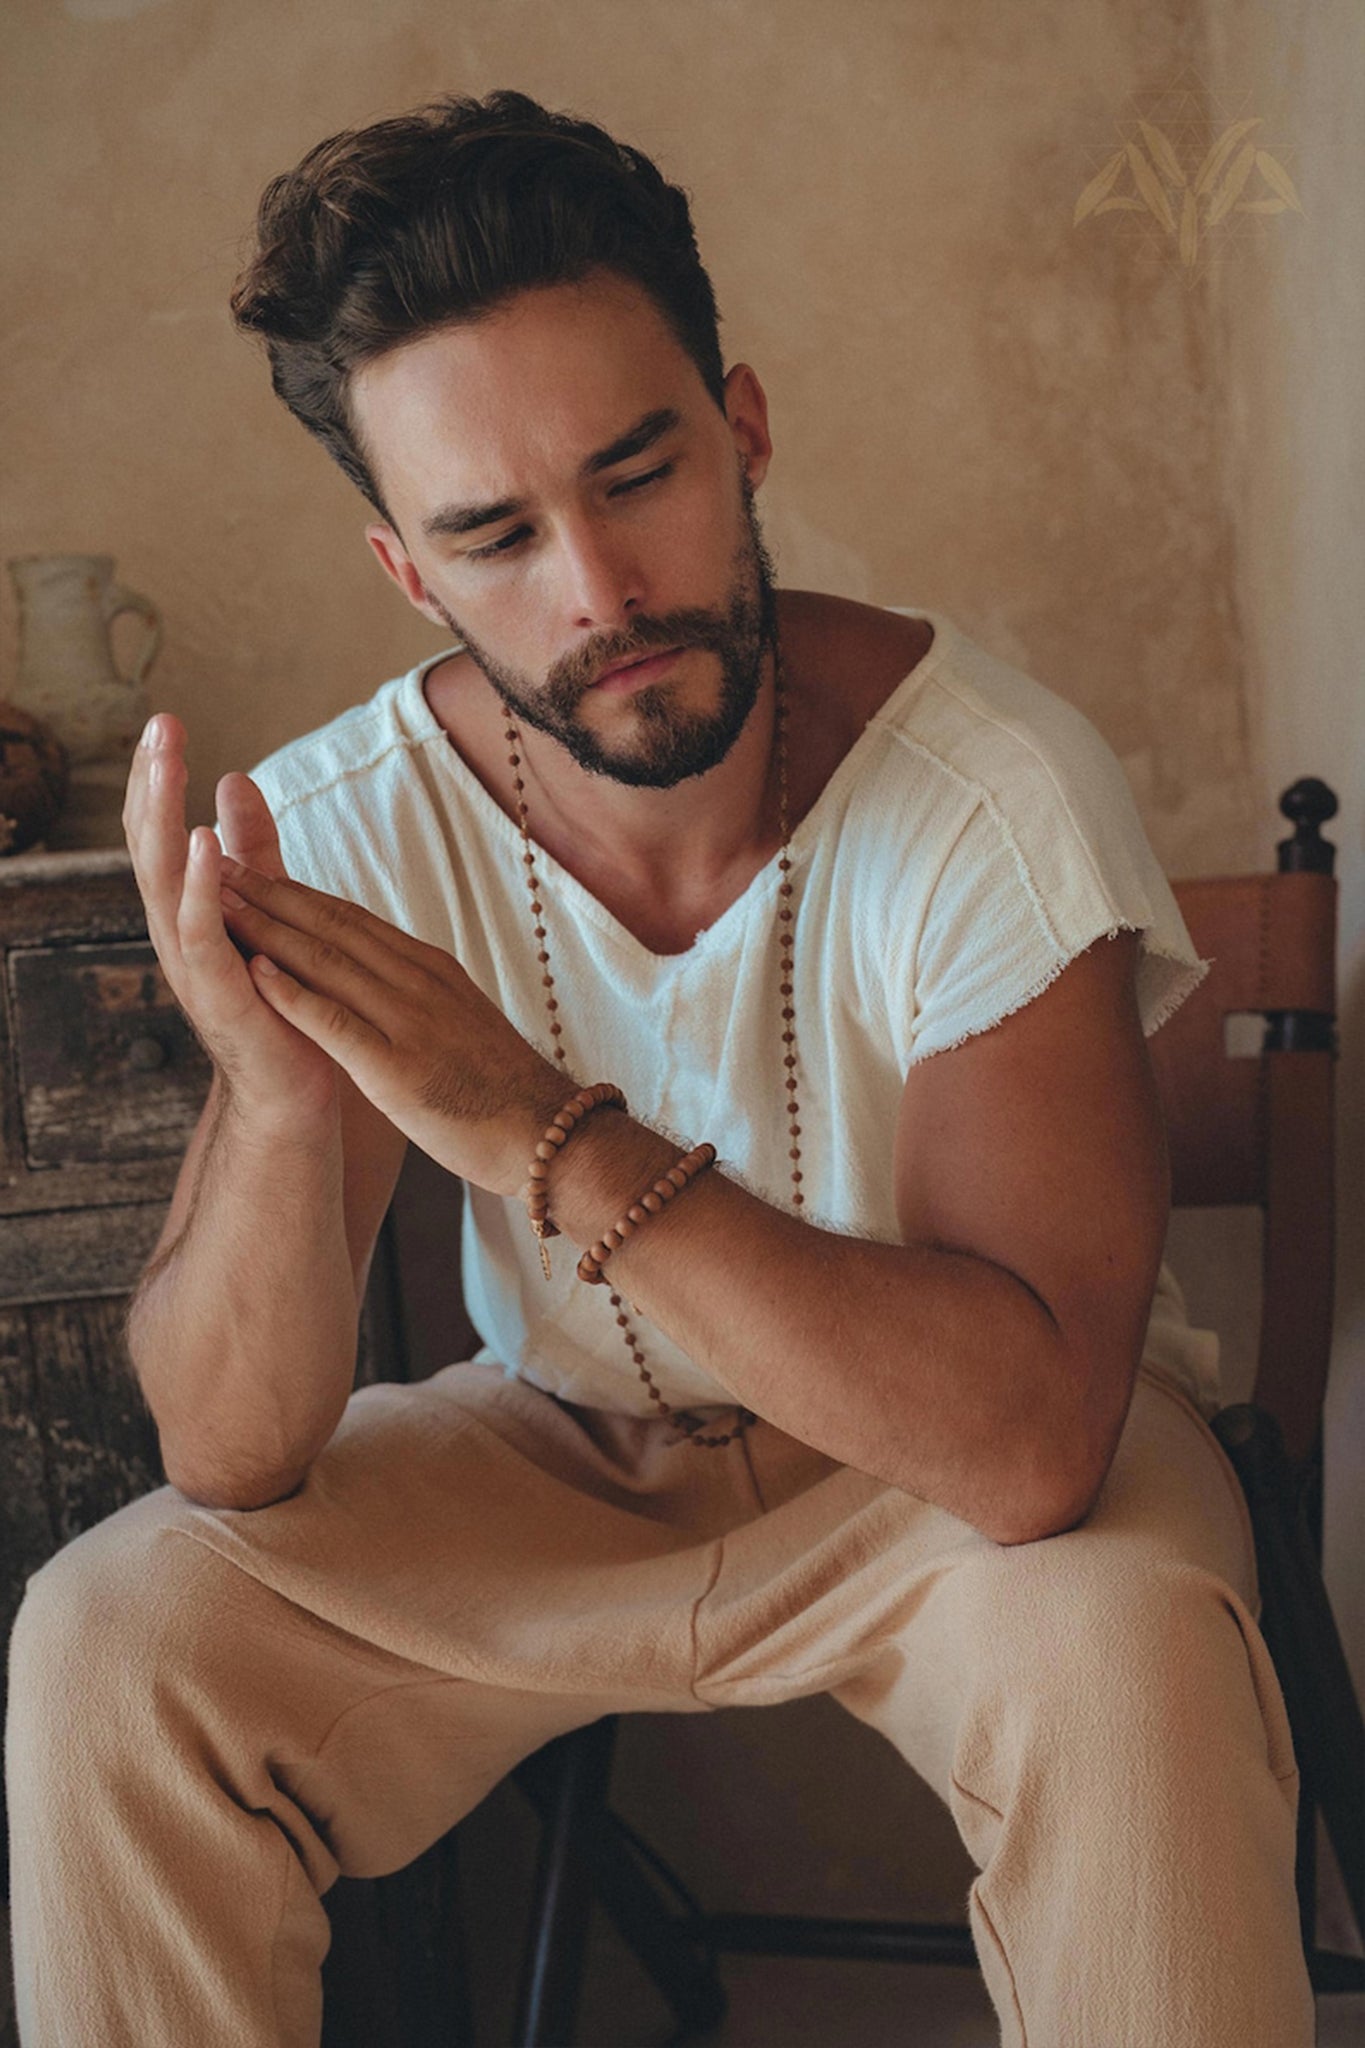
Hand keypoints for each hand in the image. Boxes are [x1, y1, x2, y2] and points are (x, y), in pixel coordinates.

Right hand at [121, 714, 338, 1123]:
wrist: (292, 1090)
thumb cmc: (278, 1001)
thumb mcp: (264, 908)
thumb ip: (250, 851)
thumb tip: (233, 778)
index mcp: (186, 911)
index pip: (161, 832)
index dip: (157, 779)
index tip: (165, 722)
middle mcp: (176, 933)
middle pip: (151, 845)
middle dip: (151, 783)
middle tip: (158, 724)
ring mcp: (191, 965)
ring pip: (163, 880)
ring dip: (163, 819)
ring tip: (166, 764)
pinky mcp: (219, 994)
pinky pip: (199, 934)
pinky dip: (196, 888)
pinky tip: (201, 845)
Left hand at [216, 861, 568, 1195]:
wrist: (550, 1136)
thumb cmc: (502, 1091)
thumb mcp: (460, 1021)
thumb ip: (418, 996)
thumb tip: (380, 978)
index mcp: (431, 970)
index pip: (352, 919)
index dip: (296, 894)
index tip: (252, 872)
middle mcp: (419, 983)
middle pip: (333, 927)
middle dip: (270, 895)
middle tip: (218, 866)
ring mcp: (410, 1022)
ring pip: (328, 962)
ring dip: (268, 930)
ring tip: (219, 904)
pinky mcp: (399, 1069)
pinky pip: (337, 1022)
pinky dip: (293, 994)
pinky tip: (255, 974)